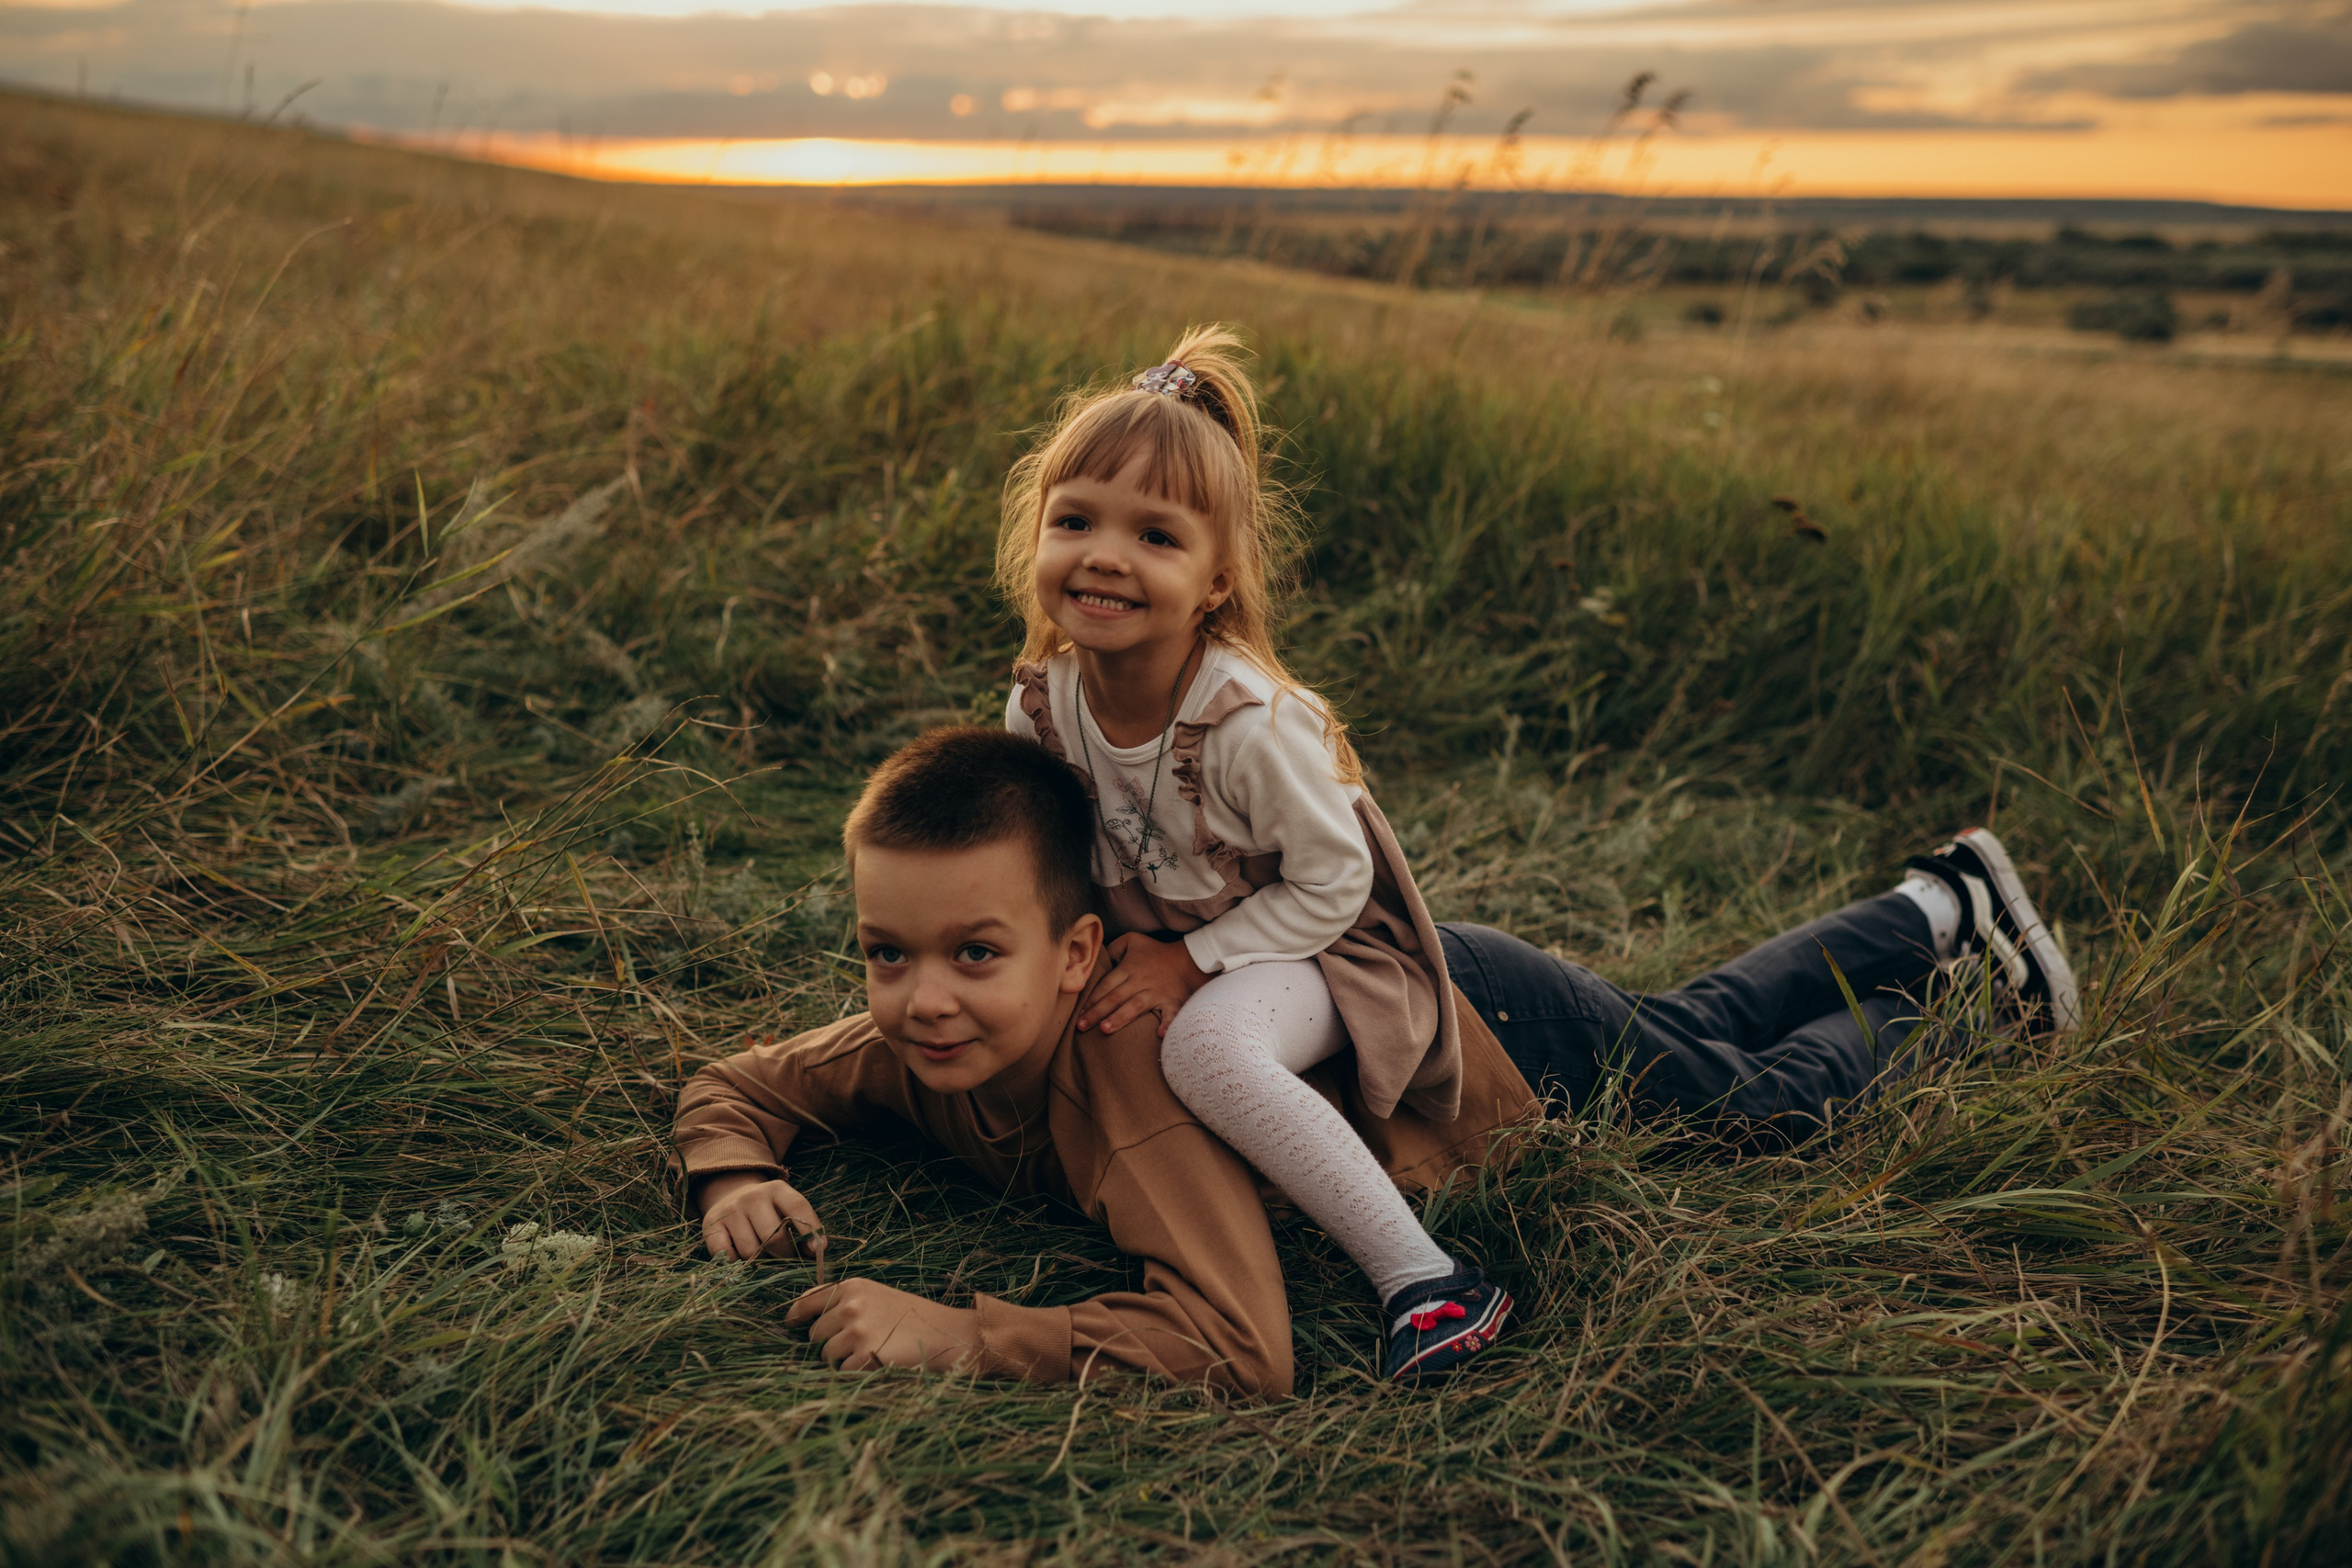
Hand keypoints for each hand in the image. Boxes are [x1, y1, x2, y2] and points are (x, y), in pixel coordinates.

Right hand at [697, 1173, 826, 1261]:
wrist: (731, 1195)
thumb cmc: (768, 1210)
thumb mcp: (786, 1208)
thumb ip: (804, 1227)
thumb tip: (819, 1250)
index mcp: (777, 1189)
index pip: (798, 1207)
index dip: (810, 1230)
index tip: (819, 1250)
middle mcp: (752, 1197)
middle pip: (774, 1237)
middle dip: (784, 1254)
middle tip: (784, 1257)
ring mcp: (730, 1210)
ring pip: (751, 1251)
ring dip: (760, 1261)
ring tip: (763, 1254)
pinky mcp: (711, 1225)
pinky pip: (727, 1255)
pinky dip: (736, 1262)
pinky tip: (741, 1255)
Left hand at [785, 1279, 978, 1371]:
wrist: (947, 1334)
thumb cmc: (913, 1317)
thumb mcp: (877, 1296)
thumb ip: (843, 1301)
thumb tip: (799, 1312)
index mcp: (853, 1286)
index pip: (807, 1301)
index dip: (796, 1315)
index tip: (791, 1324)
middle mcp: (851, 1305)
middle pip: (814, 1334)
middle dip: (828, 1343)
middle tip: (857, 1344)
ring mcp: (857, 1331)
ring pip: (825, 1355)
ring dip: (842, 1360)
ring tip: (871, 1352)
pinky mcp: (864, 1356)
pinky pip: (843, 1372)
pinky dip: (856, 1374)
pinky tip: (878, 1363)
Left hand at [1078, 932, 1210, 1037]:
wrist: (1189, 958)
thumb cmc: (1157, 952)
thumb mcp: (1133, 940)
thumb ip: (1114, 948)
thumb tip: (1097, 958)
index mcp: (1129, 968)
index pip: (1106, 985)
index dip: (1091, 999)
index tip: (1078, 1013)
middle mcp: (1141, 981)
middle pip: (1116, 997)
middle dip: (1097, 1012)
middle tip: (1081, 1026)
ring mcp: (1157, 993)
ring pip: (1136, 1006)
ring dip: (1121, 1018)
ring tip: (1105, 1029)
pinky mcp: (1173, 1002)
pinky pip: (1171, 1014)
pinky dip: (1167, 1024)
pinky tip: (1160, 1034)